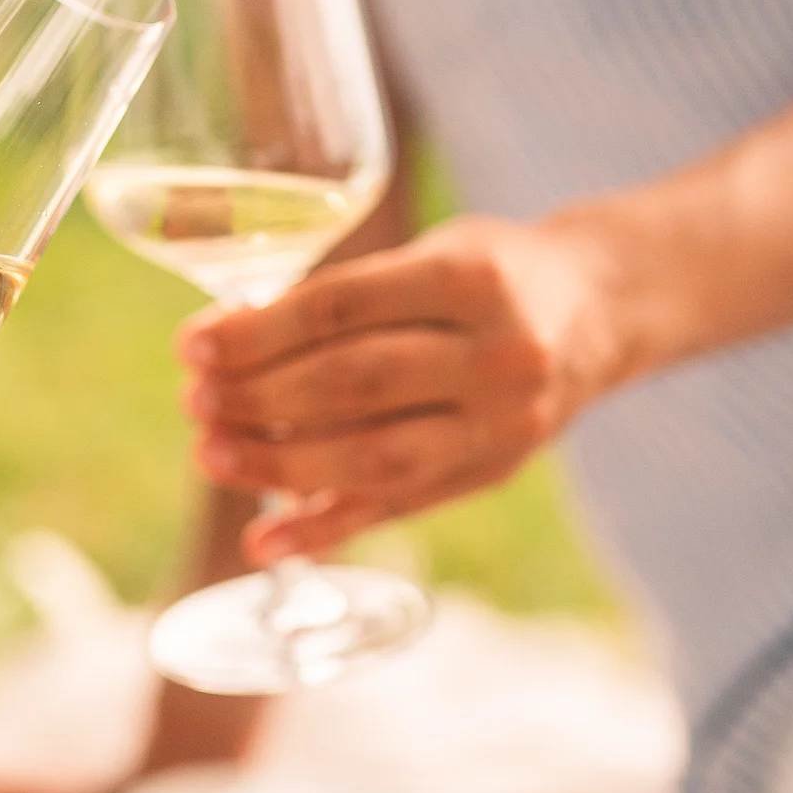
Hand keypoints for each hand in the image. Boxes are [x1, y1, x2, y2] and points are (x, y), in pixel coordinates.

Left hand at [176, 214, 626, 561]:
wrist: (600, 313)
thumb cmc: (487, 274)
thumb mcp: (432, 251)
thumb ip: (348, 296)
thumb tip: (227, 344)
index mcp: (469, 278)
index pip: (342, 309)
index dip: (258, 332)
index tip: (193, 346)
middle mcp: (496, 354)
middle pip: (354, 384)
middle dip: (259, 399)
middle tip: (195, 402)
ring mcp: (500, 423)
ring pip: (375, 456)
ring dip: (279, 465)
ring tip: (212, 455)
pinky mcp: (492, 472)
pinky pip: (399, 507)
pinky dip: (326, 529)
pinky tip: (264, 542)